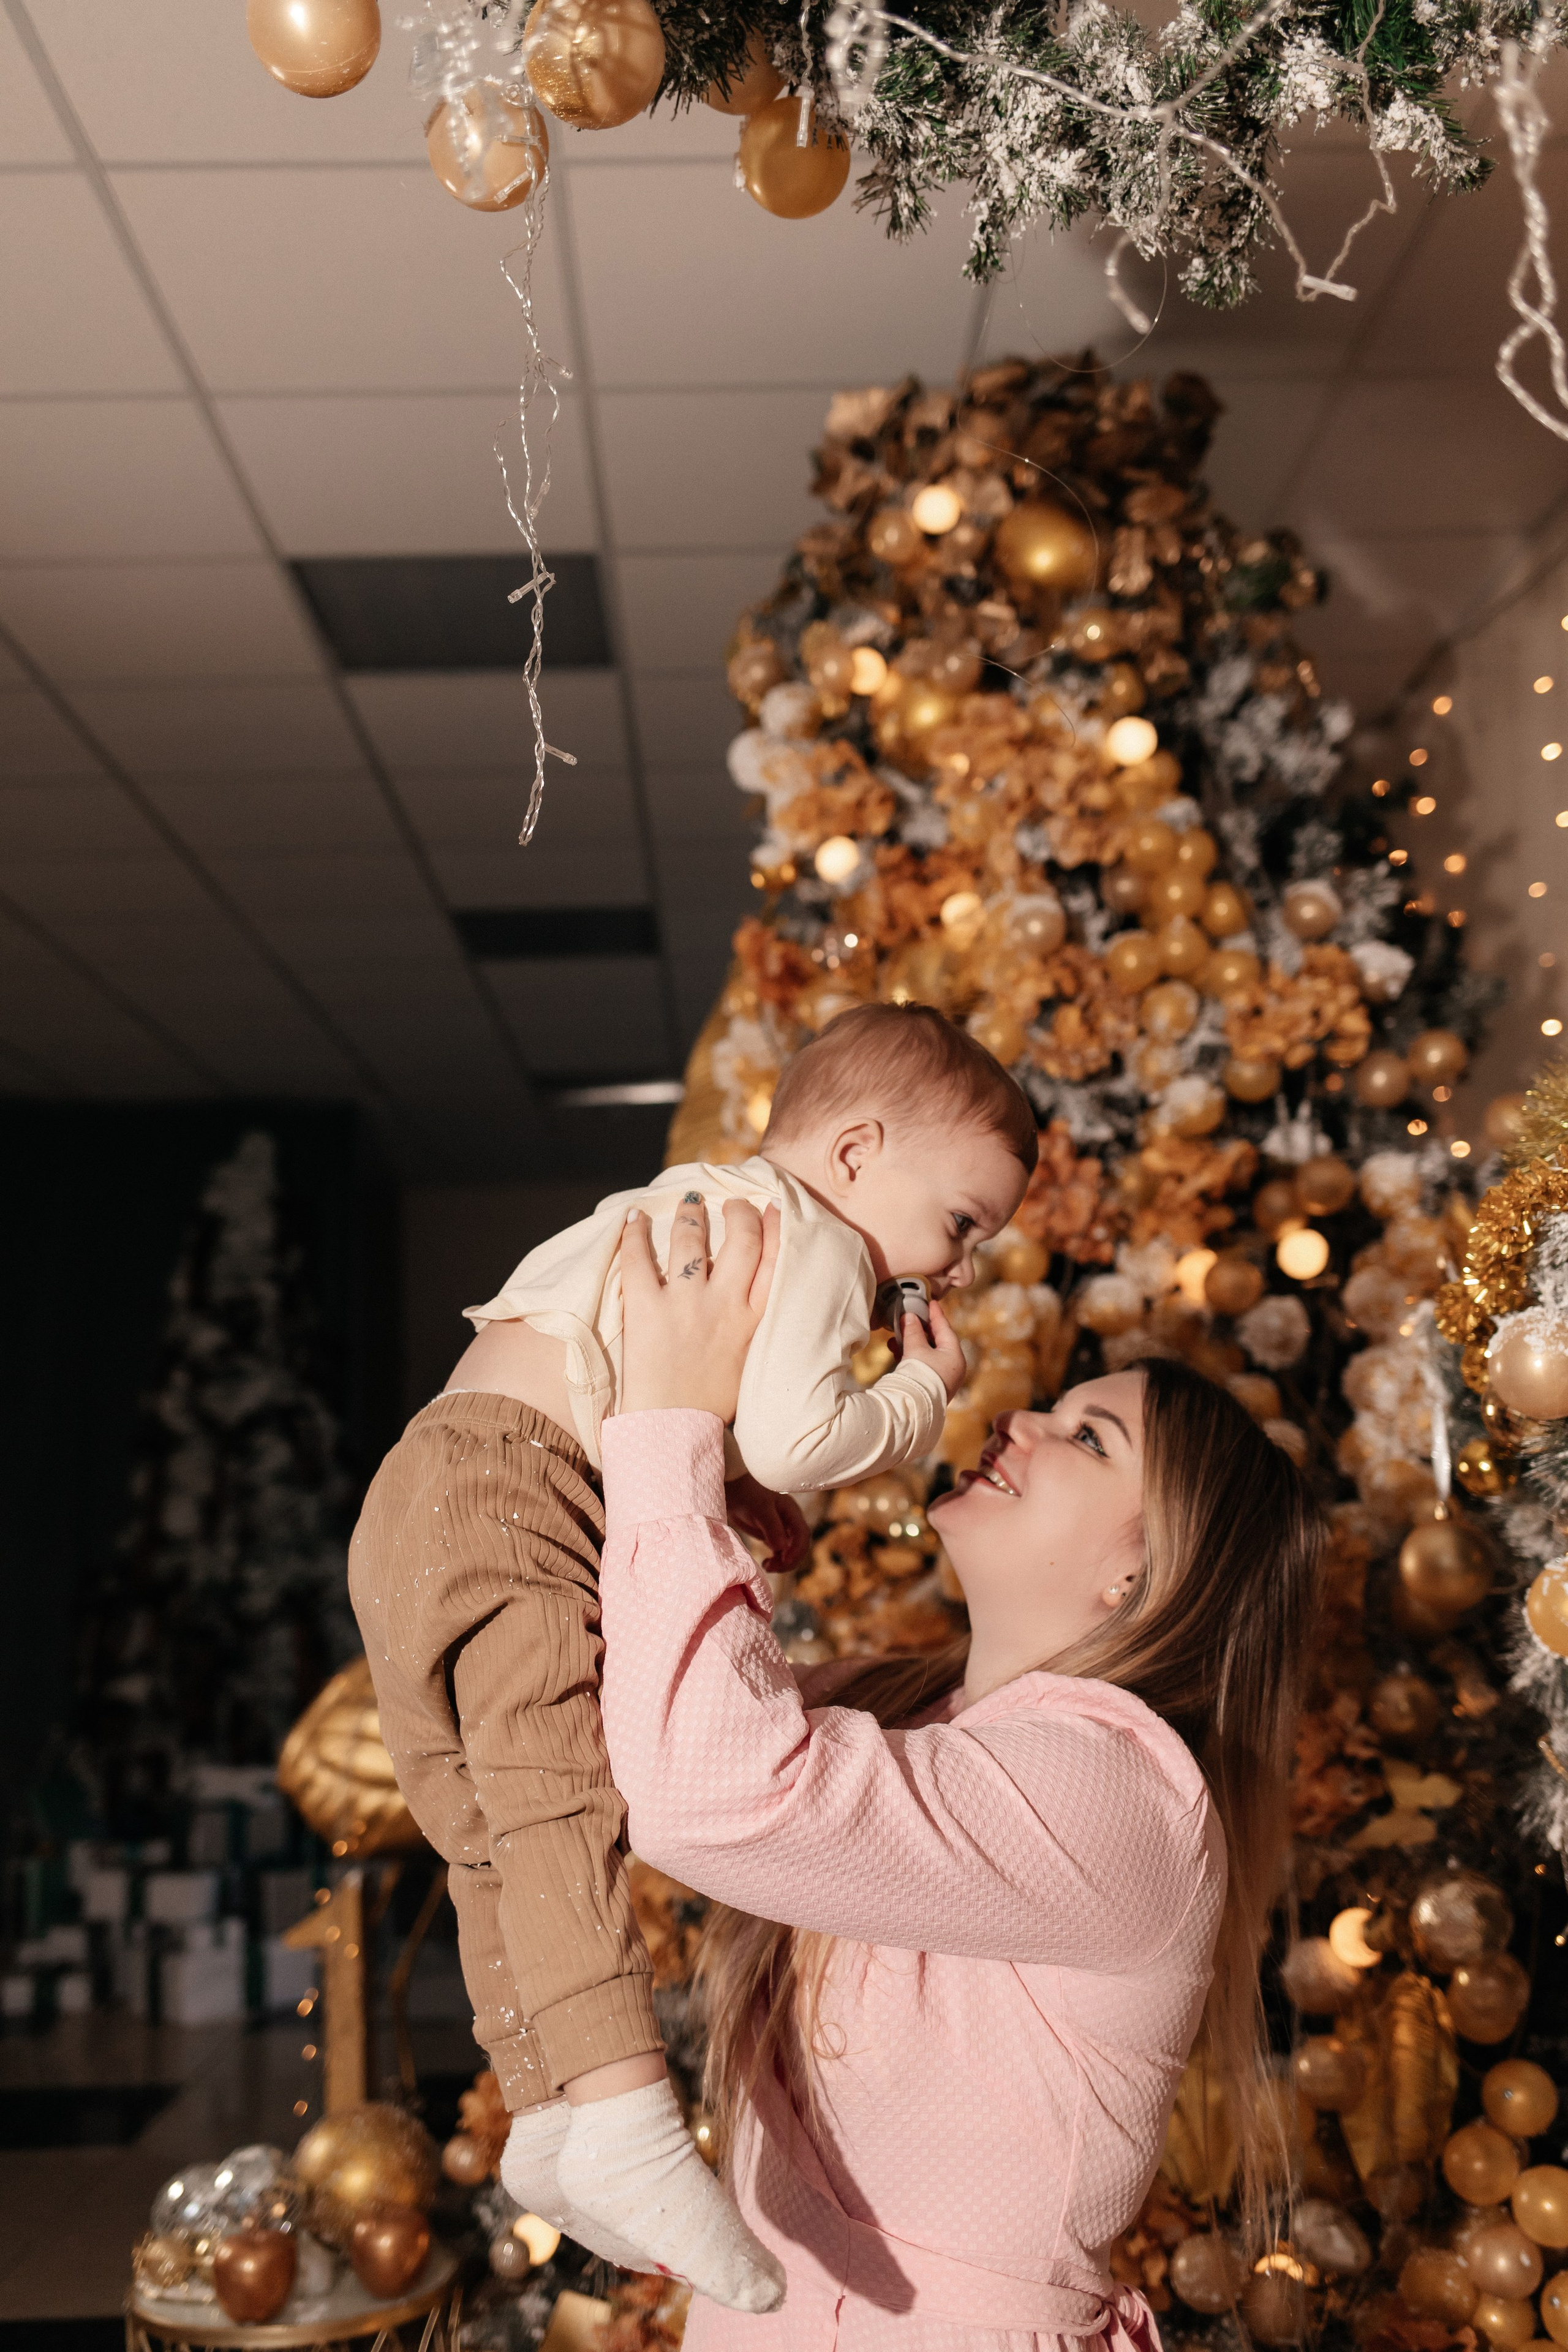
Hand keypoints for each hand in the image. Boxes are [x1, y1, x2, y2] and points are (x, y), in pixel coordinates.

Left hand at [617, 1193, 780, 1420]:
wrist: (673, 1433)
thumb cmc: (711, 1405)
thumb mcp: (749, 1362)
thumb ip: (752, 1326)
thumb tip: (748, 1299)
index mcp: (754, 1320)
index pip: (776, 1259)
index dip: (776, 1227)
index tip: (773, 1209)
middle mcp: (725, 1305)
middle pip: (742, 1239)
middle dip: (739, 1213)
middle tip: (733, 1204)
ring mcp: (686, 1304)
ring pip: (692, 1240)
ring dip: (691, 1215)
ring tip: (689, 1203)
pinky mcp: (647, 1309)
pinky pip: (639, 1259)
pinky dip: (635, 1234)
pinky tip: (635, 1218)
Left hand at [724, 1472, 810, 1572]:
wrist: (734, 1490)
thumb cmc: (748, 1494)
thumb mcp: (760, 1509)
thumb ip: (772, 1527)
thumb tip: (781, 1548)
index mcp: (792, 1513)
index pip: (802, 1535)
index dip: (797, 1551)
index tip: (785, 1561)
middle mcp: (790, 1522)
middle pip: (799, 1547)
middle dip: (790, 1560)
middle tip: (773, 1567)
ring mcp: (782, 1530)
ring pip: (790, 1552)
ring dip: (783, 1563)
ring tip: (767, 1566)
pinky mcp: (772, 1536)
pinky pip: (780, 1553)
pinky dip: (776, 1561)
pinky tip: (766, 1563)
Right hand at [897, 1300, 967, 1402]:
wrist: (914, 1407)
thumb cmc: (920, 1376)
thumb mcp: (916, 1349)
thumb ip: (913, 1331)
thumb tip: (909, 1316)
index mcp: (955, 1356)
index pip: (946, 1329)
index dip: (937, 1315)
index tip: (931, 1303)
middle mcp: (952, 1367)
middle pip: (937, 1341)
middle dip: (921, 1329)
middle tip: (911, 1317)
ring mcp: (942, 1377)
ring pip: (927, 1353)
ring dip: (912, 1342)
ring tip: (897, 1334)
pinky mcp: (930, 1385)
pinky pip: (922, 1364)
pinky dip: (910, 1355)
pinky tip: (896, 1349)